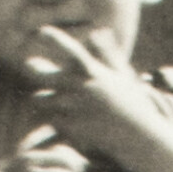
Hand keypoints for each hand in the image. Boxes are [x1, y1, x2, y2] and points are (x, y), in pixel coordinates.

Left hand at [22, 25, 162, 162]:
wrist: (139, 139)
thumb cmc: (133, 106)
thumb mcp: (123, 76)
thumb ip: (107, 53)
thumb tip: (96, 33)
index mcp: (93, 71)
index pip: (69, 48)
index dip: (54, 38)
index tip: (42, 32)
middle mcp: (80, 86)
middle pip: (40, 73)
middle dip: (35, 69)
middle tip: (33, 66)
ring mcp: (73, 107)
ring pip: (40, 98)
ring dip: (44, 98)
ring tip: (52, 99)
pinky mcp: (70, 127)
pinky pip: (50, 119)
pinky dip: (53, 118)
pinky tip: (64, 120)